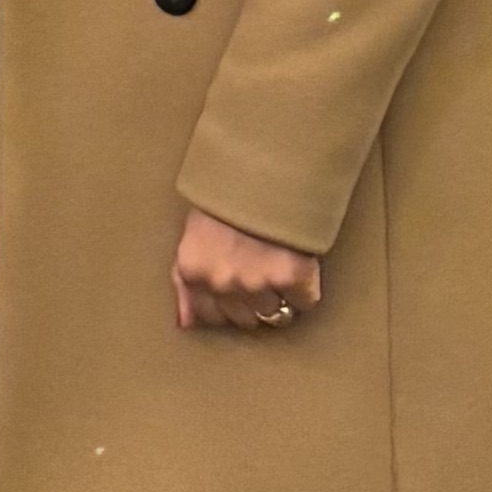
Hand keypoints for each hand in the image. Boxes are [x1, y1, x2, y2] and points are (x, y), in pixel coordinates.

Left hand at [172, 207, 321, 336]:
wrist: (263, 168)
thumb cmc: (227, 197)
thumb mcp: (192, 236)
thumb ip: (186, 282)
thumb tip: (185, 324)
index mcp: (192, 272)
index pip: (211, 319)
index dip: (229, 304)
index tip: (239, 289)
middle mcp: (221, 282)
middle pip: (245, 319)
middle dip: (253, 300)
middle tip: (261, 270)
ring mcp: (257, 282)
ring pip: (275, 314)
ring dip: (280, 295)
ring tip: (279, 265)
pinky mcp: (292, 277)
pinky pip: (305, 302)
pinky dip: (306, 289)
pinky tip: (300, 267)